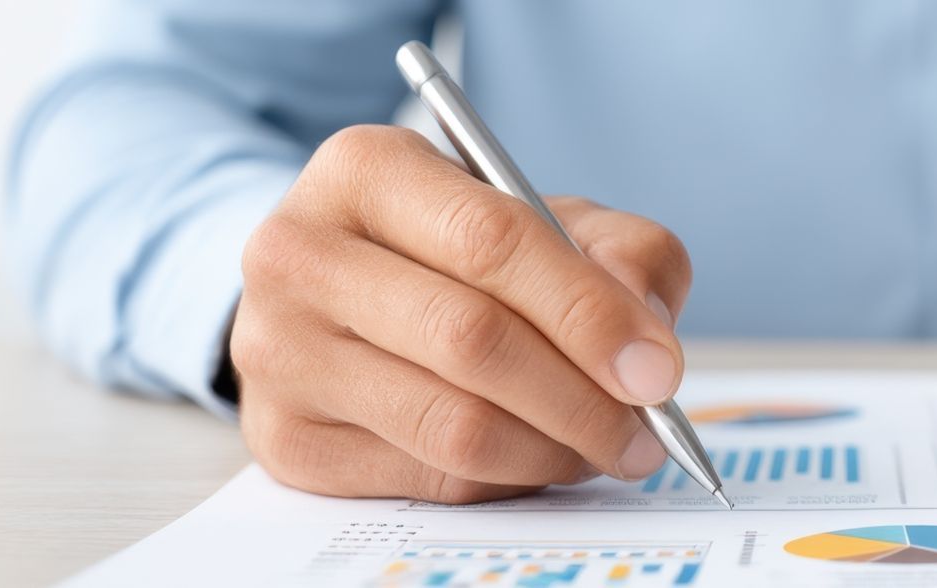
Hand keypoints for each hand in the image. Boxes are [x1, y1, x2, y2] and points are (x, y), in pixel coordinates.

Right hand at [232, 125, 691, 502]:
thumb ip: (623, 252)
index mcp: (365, 169)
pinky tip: (536, 454)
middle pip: (470, 340)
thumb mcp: (552, 216)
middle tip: (646, 427)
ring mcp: (278, 352)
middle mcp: (300, 254)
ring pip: (452, 425)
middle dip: (583, 397)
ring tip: (602, 444)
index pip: (490, 242)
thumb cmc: (461, 248)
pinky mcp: (286, 439)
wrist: (347, 291)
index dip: (588, 313)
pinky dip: (506, 478)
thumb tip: (646, 340)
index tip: (657, 369)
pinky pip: (428, 477)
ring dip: (553, 449)